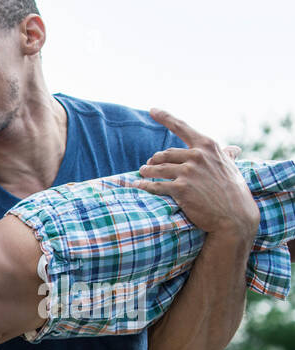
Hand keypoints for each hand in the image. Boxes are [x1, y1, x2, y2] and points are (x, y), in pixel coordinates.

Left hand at [135, 109, 259, 238]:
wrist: (234, 216)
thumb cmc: (233, 191)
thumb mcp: (231, 167)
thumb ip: (226, 156)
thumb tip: (233, 149)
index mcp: (208, 146)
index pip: (183, 127)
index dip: (165, 117)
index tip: (152, 109)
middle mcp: (197, 155)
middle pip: (165, 154)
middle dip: (154, 160)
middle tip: (147, 165)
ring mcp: (188, 171)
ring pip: (157, 168)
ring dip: (146, 171)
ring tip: (141, 173)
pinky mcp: (181, 188)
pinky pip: (156, 185)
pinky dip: (145, 185)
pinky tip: (138, 185)